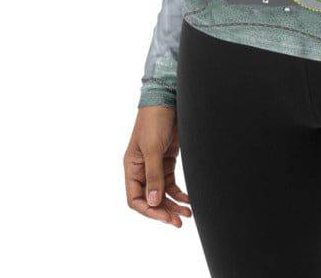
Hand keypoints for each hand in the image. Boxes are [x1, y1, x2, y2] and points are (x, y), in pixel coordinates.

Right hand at [123, 105, 192, 227]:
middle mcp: (142, 169)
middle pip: (150, 198)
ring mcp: (155, 165)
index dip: (149, 211)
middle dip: (164, 211)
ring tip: (187, 213)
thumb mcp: (153, 149)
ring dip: (173, 204)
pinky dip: (179, 192)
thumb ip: (153, 175)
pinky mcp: (167, 159)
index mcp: (131, 167)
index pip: (135, 199)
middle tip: (179, 221)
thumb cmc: (154, 120)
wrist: (168, 98)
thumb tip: (153, 202)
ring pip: (162, 192)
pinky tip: (188, 199)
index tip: (165, 216)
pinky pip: (171, 182)